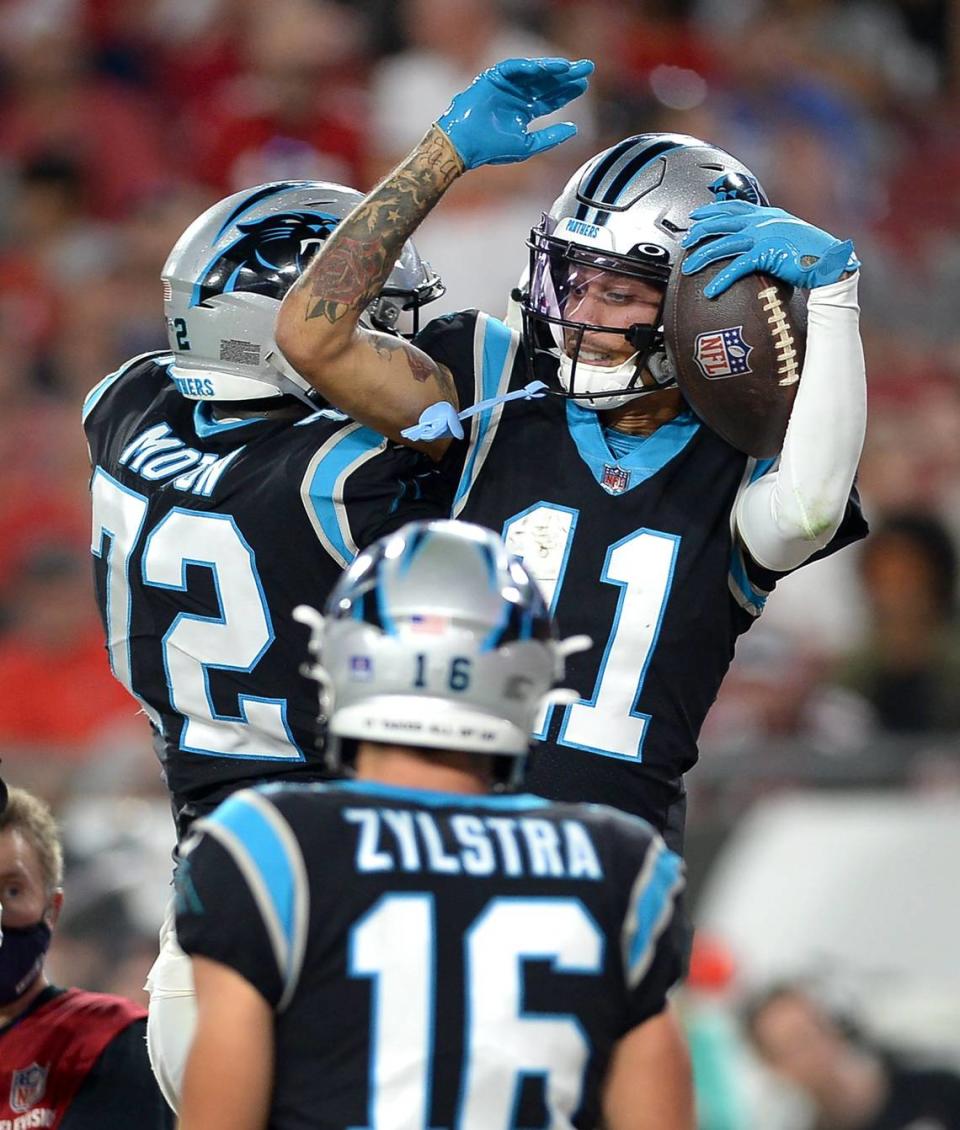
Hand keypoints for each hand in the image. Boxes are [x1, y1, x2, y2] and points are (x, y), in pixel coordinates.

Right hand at [436, 57, 593, 169]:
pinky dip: (527, 67)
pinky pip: (513, 68)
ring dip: (551, 68)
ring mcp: (507, 86)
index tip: (584, 85)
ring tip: (568, 67)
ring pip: (533, 74)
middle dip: (566, 76)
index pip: (551, 99)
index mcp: (525, 111)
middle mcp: (518, 96)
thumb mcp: (528, 145)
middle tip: (586, 67)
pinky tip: (543, 68)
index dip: (567, 92)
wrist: (465, 145)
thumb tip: (574, 129)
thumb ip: (550, 138)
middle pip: (547, 83)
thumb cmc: (492, 148)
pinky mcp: (494, 78)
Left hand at [680, 200, 859, 296]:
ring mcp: (764, 236)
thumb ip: (771, 234)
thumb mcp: (789, 235)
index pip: (734, 207)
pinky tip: (710, 291)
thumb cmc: (812, 253)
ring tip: (688, 268)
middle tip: (686, 241)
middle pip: (722, 222)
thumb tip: (757, 243)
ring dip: (702, 256)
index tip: (697, 215)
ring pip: (723, 244)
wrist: (830, 261)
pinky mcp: (766, 254)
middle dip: (701, 230)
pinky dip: (721, 280)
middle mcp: (763, 221)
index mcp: (768, 214)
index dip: (713, 210)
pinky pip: (736, 267)